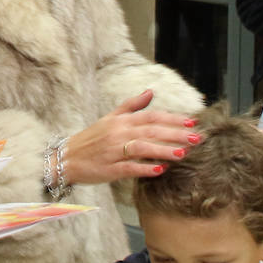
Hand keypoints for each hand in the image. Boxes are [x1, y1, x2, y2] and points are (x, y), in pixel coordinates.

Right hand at [65, 90, 199, 182]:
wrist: (66, 158)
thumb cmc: (91, 139)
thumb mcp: (110, 118)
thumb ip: (131, 106)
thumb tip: (150, 92)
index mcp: (120, 121)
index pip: (150, 116)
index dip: (172, 118)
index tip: (192, 122)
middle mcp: (118, 133)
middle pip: (150, 131)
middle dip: (175, 134)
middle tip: (196, 138)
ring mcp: (113, 151)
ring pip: (141, 148)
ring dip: (162, 150)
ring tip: (182, 154)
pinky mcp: (108, 169)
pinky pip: (128, 168)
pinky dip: (143, 168)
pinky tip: (159, 170)